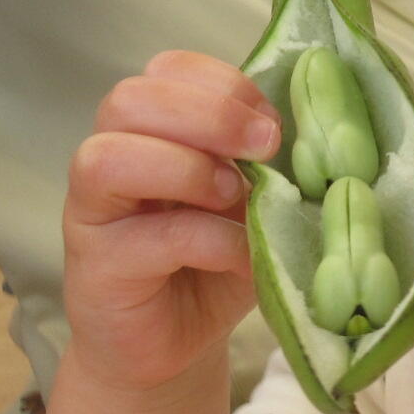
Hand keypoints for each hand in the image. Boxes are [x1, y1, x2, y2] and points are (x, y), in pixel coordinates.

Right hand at [62, 51, 280, 395]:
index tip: (274, 121)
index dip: (224, 84)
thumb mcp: (253, 200)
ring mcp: (94, 212)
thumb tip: (320, 130)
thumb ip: (269, 163)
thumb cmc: (215, 260)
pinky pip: (146, 238)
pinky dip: (206, 239)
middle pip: (128, 100)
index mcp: (150, 128)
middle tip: (265, 145)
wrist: (175, 343)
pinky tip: (238, 254)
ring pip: (108, 157)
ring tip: (236, 195)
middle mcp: (110, 156)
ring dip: (187, 168)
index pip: (166, 70)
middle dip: (208, 114)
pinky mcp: (95, 268)